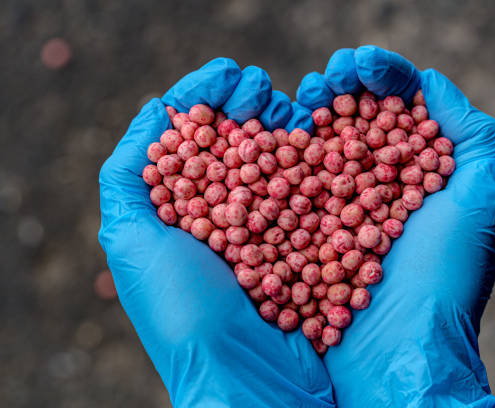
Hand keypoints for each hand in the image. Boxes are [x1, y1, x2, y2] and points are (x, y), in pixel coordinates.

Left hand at [98, 59, 334, 407]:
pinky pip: (316, 193)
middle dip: (249, 105)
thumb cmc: (183, 313)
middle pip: (238, 142)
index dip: (207, 99)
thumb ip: (129, 175)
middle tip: (260, 86)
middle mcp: (227, 216)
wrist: (248, 380)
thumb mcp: (133, 242)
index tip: (227, 74)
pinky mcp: (310, 242)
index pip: (193, 138)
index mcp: (182, 211)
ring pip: (279, 160)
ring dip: (284, 124)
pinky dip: (319, 159)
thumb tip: (155, 110)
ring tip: (289, 106)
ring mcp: (272, 227)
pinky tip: (318, 136)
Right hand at [295, 46, 494, 406]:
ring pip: (320, 149)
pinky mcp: (304, 233)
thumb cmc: (444, 277)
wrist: (399, 353)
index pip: (399, 111)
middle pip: (355, 124)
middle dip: (339, 91)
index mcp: (420, 177)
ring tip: (300, 100)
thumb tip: (432, 83)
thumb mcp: (479, 200)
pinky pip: (288, 189)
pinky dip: (280, 156)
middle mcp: (378, 191)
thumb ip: (474, 136)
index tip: (359, 64)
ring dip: (308, 116)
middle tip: (323, 80)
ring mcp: (337, 212)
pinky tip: (274, 135)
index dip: (381, 79)